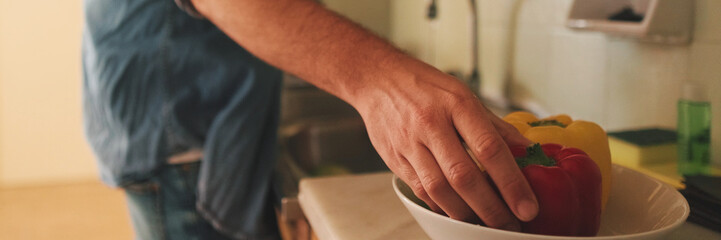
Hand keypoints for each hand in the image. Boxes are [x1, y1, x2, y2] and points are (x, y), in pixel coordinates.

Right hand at [353, 65, 537, 230]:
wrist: (378, 80)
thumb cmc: (425, 86)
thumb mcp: (464, 96)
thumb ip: (495, 126)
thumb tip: (526, 150)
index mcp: (457, 104)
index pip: (489, 148)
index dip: (511, 182)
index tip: (527, 206)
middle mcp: (431, 124)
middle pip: (464, 176)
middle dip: (491, 208)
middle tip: (509, 225)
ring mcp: (410, 143)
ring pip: (439, 189)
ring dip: (466, 213)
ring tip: (485, 223)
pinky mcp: (395, 159)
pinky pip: (421, 191)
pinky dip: (442, 206)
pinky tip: (457, 212)